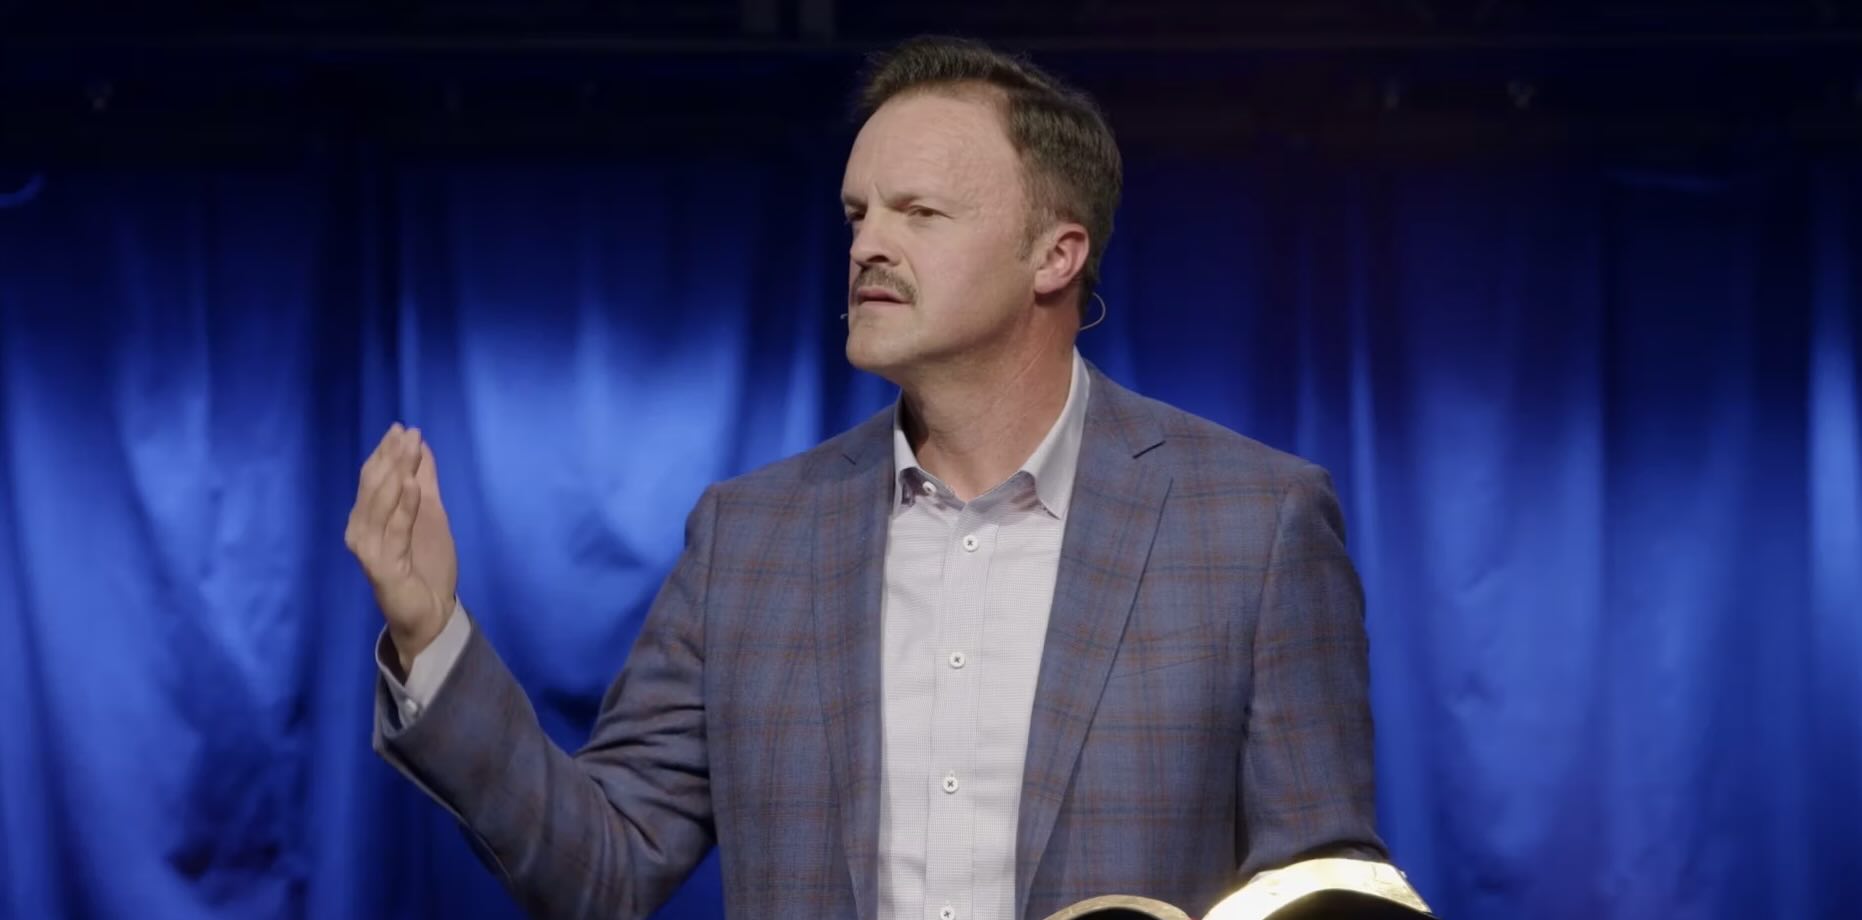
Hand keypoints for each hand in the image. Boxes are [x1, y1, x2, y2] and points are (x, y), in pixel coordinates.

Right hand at [345, 423, 458, 672]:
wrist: (431, 613)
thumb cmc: (427, 565)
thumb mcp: (431, 514)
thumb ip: (425, 482)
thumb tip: (421, 445)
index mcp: (368, 517)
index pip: (373, 477)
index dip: (386, 452)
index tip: (403, 428)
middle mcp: (360, 530)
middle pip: (373, 485)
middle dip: (390, 457)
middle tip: (407, 432)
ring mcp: (367, 549)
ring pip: (379, 504)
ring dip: (395, 473)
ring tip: (410, 449)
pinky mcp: (380, 566)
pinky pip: (393, 531)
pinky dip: (402, 507)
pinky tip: (412, 485)